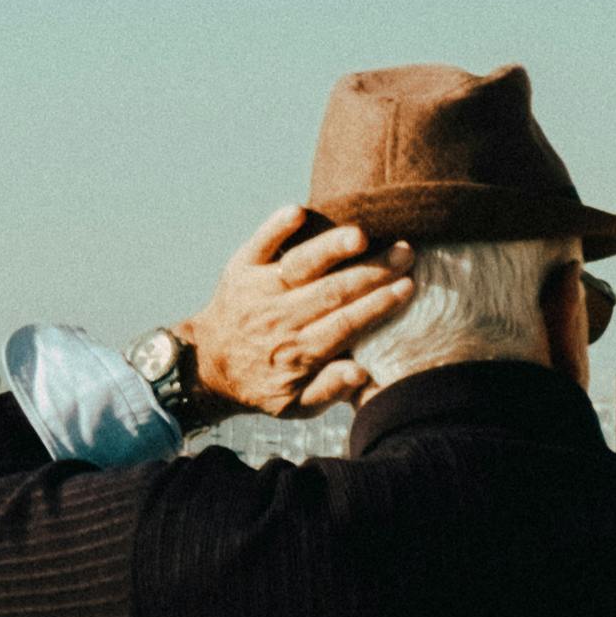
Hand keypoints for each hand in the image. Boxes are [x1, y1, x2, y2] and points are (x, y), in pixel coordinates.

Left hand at [177, 207, 414, 422]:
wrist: (208, 364)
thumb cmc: (262, 384)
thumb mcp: (294, 405)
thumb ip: (329, 391)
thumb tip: (362, 373)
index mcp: (297, 352)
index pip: (346, 324)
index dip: (378, 305)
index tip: (407, 287)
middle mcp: (279, 318)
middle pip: (332, 292)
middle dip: (373, 272)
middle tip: (406, 253)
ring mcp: (259, 290)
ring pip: (300, 266)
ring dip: (330, 249)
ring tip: (361, 235)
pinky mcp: (242, 268)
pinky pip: (259, 244)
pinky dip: (276, 228)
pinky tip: (299, 211)